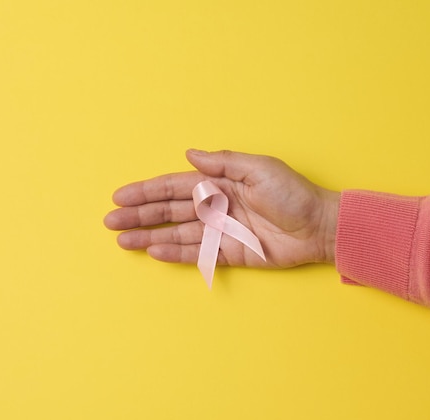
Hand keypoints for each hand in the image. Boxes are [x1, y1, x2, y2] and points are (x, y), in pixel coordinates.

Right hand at [104, 149, 339, 267]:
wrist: (319, 226)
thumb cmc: (293, 193)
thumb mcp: (259, 168)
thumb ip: (222, 163)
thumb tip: (188, 154)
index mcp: (218, 184)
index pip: (173, 187)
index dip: (146, 191)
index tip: (120, 195)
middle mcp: (213, 207)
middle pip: (168, 211)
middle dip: (138, 215)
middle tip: (110, 220)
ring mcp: (219, 232)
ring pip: (176, 234)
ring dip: (149, 236)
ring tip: (122, 240)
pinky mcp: (228, 253)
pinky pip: (196, 254)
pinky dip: (174, 253)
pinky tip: (153, 251)